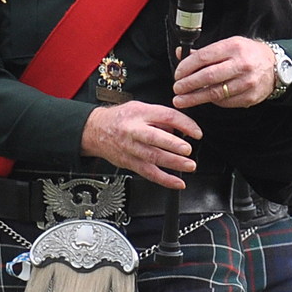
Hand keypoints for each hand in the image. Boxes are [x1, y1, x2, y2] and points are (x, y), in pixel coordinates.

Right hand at [82, 101, 201, 187]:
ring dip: (173, 163)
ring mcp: (131, 148)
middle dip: (172, 145)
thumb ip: (161, 117)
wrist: (94, 130)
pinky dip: (164, 180)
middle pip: (154, 138)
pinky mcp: (129, 163)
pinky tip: (178, 183)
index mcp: (140, 113)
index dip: (183, 124)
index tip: (196, 133)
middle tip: (187, 149)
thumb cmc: (121, 118)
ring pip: (152, 157)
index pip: (165, 116)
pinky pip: (148, 173)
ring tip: (190, 166)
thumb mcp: (140, 108)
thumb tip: (182, 129)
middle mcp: (134, 131)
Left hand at [174, 37, 278, 108]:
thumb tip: (180, 54)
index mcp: (233, 47)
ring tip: (182, 100)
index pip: (203, 57)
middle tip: (176, 89)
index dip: (186, 67)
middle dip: (188, 84)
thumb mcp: (229, 45)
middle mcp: (241, 64)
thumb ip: (205, 52)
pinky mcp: (250, 96)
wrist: (276, 67)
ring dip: (195, 98)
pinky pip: (226, 102)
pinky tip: (204, 99)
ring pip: (215, 93)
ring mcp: (247, 82)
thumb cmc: (248, 54)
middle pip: (208, 77)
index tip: (177, 74)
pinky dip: (213, 102)